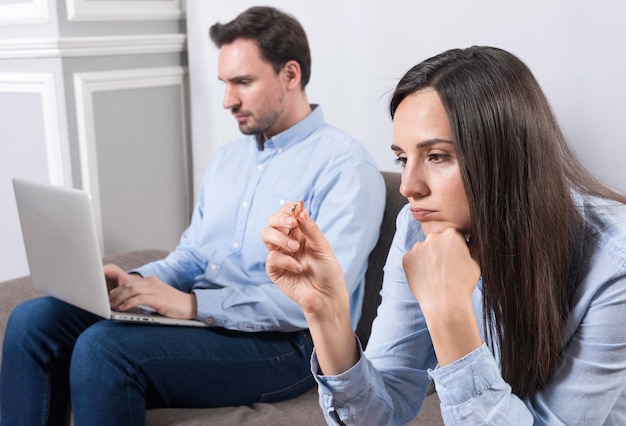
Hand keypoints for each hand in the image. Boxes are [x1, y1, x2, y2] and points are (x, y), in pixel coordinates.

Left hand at [104, 263, 196, 319]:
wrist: (191, 306)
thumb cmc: (174, 305)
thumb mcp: (157, 298)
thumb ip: (144, 297)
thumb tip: (127, 304)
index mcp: (151, 281)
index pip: (129, 282)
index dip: (117, 289)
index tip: (109, 298)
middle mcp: (152, 282)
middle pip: (128, 285)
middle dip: (115, 294)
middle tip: (107, 303)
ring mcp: (155, 289)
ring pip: (131, 290)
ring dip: (119, 299)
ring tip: (112, 307)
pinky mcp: (158, 298)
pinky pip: (139, 298)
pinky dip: (128, 303)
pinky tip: (122, 309)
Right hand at [262, 202, 357, 374]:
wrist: (327, 296)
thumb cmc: (328, 271)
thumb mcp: (322, 246)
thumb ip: (310, 228)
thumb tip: (300, 208)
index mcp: (299, 233)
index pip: (287, 214)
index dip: (288, 209)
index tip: (296, 209)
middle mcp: (287, 241)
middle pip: (272, 222)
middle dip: (279, 219)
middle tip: (292, 224)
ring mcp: (279, 255)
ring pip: (266, 235)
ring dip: (280, 238)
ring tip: (295, 248)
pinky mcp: (274, 270)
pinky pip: (272, 258)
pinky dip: (286, 260)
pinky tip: (298, 268)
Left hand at [402, 228, 481, 364]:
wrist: (445, 304)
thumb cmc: (463, 284)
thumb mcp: (477, 262)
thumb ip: (475, 245)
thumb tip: (476, 236)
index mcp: (451, 235)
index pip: (452, 237)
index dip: (455, 250)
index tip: (455, 261)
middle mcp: (433, 237)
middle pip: (436, 242)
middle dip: (440, 252)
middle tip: (445, 270)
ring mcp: (417, 247)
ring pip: (423, 251)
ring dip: (427, 259)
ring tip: (435, 276)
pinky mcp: (406, 258)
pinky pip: (412, 260)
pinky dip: (417, 267)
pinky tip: (425, 278)